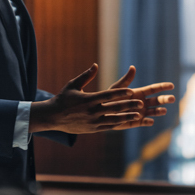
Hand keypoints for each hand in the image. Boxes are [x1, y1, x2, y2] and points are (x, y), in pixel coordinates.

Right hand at [29, 64, 144, 133]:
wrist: (52, 117)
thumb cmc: (63, 98)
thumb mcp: (72, 85)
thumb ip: (86, 76)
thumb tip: (95, 65)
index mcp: (88, 99)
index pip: (107, 95)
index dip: (120, 93)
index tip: (131, 91)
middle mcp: (92, 111)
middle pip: (114, 108)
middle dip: (129, 105)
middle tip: (141, 103)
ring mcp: (93, 121)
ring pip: (114, 119)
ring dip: (127, 116)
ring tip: (138, 114)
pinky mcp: (92, 129)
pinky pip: (108, 127)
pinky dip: (118, 124)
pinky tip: (127, 121)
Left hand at [109, 66, 174, 129]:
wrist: (102, 112)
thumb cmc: (108, 98)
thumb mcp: (117, 88)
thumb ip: (126, 80)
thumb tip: (133, 67)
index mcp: (139, 93)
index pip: (154, 89)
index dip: (162, 87)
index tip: (171, 85)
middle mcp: (142, 103)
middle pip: (157, 101)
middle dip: (164, 99)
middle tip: (172, 99)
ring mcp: (140, 113)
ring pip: (153, 112)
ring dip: (159, 111)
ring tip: (163, 110)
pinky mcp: (136, 122)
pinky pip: (143, 122)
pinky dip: (147, 122)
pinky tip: (150, 121)